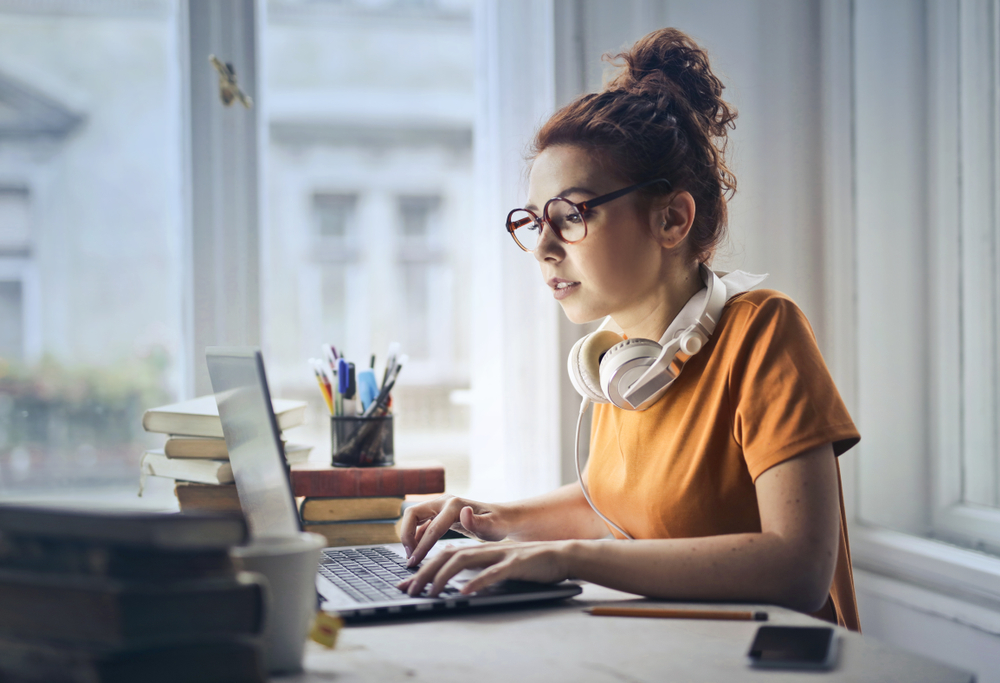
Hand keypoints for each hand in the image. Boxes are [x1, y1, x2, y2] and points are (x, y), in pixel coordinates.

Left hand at [396, 541, 571, 596]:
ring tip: (430, 593)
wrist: (560, 555)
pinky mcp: (515, 564)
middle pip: (447, 555)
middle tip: (410, 591)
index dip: (422, 567)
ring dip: (443, 577)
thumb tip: (454, 582)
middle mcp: (485, 548)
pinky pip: (492, 573)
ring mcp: (500, 555)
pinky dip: (476, 582)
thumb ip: (476, 567)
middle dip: (424, 573)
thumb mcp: (497, 563)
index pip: (443, 554)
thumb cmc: (528, 563)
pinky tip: (464, 592)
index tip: (405, 584)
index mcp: (479, 548)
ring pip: (463, 561)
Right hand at [398, 495, 509, 565]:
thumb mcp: (493, 526)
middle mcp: (443, 501)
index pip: (431, 527)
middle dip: (406, 535)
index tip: (415, 562)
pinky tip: (418, 551)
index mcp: (454, 505)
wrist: (502, 517)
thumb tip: (464, 512)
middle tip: (410, 556)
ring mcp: (440, 506)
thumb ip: (479, 522)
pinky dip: (416, 536)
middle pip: (412, 513)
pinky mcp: (439, 514)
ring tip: (412, 557)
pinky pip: (421, 523)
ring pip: (413, 517)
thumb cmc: (499, 523)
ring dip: (409, 535)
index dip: (421, 546)